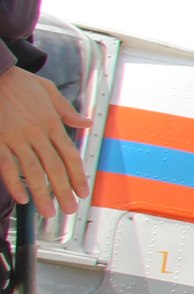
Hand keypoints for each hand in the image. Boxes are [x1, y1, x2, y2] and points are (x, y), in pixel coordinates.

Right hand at [0, 66, 89, 219]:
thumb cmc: (17, 81)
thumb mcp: (47, 90)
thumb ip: (65, 110)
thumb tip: (86, 123)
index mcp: (50, 122)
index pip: (69, 154)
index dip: (78, 176)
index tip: (83, 192)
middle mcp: (36, 132)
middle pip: (54, 167)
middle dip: (63, 191)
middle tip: (70, 209)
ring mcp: (15, 137)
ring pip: (32, 171)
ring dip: (42, 194)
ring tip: (49, 212)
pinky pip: (7, 165)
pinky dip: (14, 182)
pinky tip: (22, 198)